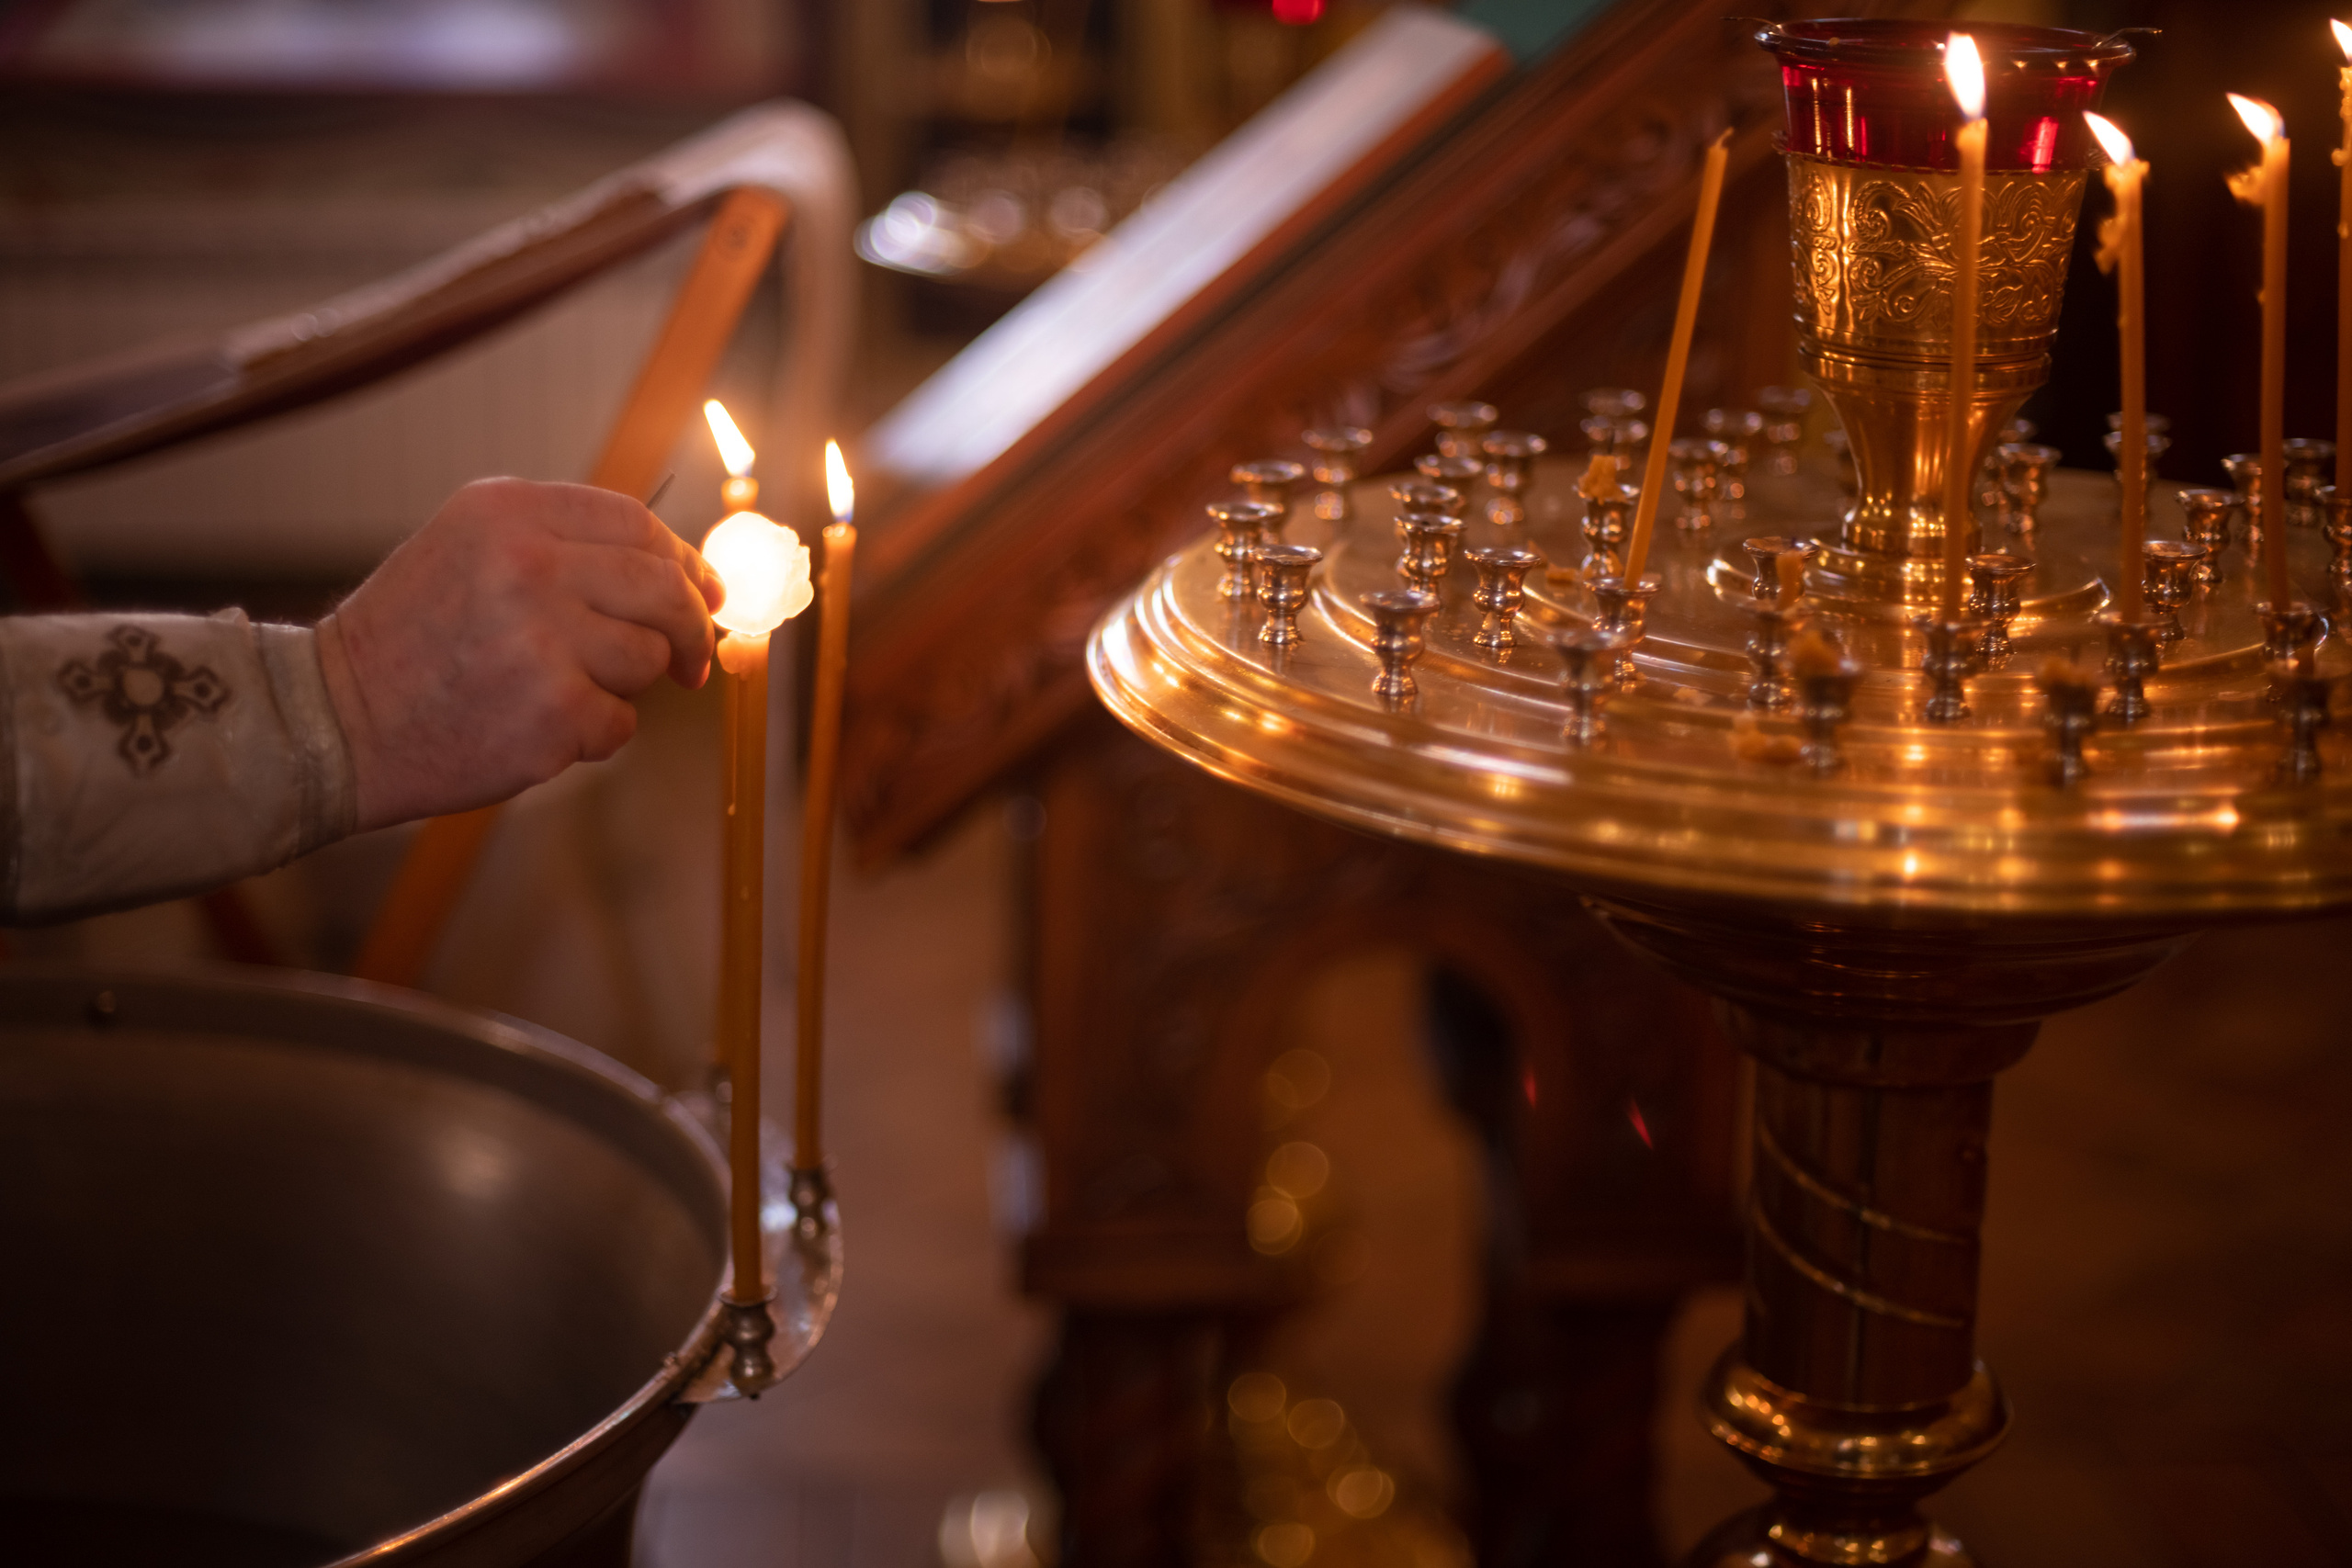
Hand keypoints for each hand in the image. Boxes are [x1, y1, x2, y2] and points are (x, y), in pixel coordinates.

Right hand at [317, 478, 721, 830]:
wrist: (333, 721)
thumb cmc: (413, 640)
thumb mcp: (469, 551)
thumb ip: (564, 547)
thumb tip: (686, 574)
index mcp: (506, 511)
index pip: (636, 523)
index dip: (683, 561)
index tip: (704, 592)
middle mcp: (527, 564)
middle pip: (663, 587)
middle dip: (690, 626)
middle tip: (692, 660)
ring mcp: (542, 639)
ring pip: (647, 657)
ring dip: (622, 683)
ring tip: (556, 689)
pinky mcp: (553, 712)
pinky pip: (620, 723)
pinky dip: (592, 734)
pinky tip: (535, 727)